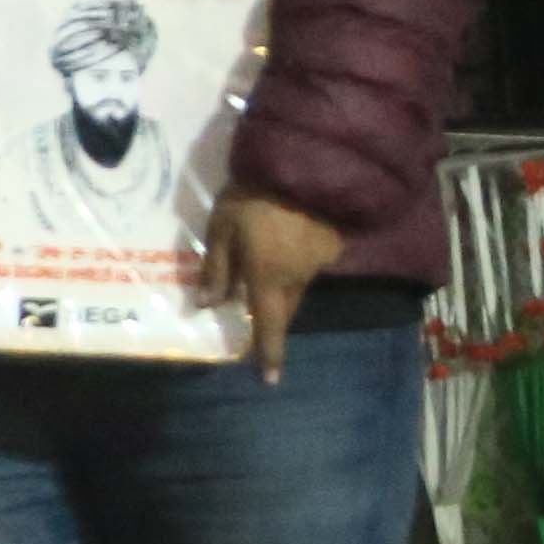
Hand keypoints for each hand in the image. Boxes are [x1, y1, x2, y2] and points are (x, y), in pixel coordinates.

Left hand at [203, 189, 353, 382]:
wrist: (306, 163)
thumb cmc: (254, 196)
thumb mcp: (222, 228)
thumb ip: (217, 267)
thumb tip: (210, 304)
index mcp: (269, 277)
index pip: (269, 325)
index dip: (268, 352)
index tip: (269, 379)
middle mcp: (300, 276)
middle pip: (284, 307)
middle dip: (272, 317)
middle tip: (260, 322)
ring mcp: (321, 259)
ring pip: (298, 285)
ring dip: (282, 286)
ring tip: (265, 269)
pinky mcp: (333, 241)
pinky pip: (310, 263)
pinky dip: (296, 262)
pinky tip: (286, 242)